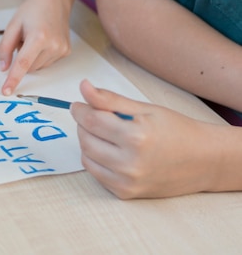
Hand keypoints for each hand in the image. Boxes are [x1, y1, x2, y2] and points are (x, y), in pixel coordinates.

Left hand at [0, 0, 71, 95]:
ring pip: (38, 67)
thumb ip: (5, 48)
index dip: (13, 79)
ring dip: (32, 57)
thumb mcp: (13, 24)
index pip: (23, 64)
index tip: (6, 92)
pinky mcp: (66, 51)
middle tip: (24, 38)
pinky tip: (44, 39)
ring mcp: (62, 49)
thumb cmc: (33, 9)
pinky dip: (41, 55)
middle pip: (29, 67)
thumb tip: (3, 68)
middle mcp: (53, 45)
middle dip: (22, 57)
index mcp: (38, 37)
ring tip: (35, 36)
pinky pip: (46, 62)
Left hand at [71, 80, 222, 198]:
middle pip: (86, 138)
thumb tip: (83, 87)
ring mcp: (127, 182)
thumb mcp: (144, 108)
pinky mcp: (126, 193)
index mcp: (135, 137)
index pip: (91, 120)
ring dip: (87, 141)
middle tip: (93, 114)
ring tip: (103, 132)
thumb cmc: (175, 129)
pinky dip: (95, 159)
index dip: (80, 109)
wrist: (202, 160)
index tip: (77, 103)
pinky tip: (109, 149)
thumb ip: (110, 99)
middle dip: (83, 123)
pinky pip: (96, 173)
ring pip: (87, 157)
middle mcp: (130, 163)